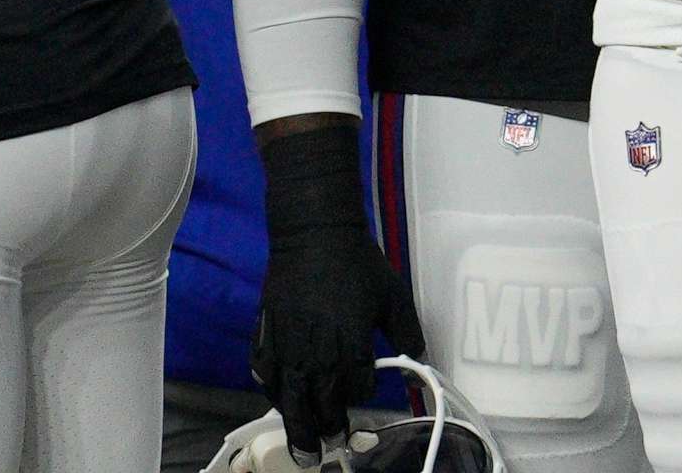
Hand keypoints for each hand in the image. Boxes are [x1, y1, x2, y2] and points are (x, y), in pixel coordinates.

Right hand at [253, 228, 425, 463]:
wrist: (314, 233)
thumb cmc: (358, 264)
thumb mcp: (395, 298)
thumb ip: (409, 336)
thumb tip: (418, 365)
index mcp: (352, 346)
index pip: (357, 391)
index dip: (361, 399)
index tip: (362, 396)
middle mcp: (318, 353)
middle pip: (321, 406)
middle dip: (327, 431)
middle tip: (329, 449)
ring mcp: (288, 344)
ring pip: (290, 398)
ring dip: (297, 426)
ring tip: (302, 449)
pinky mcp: (267, 331)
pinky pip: (264, 371)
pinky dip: (270, 389)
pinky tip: (277, 397)